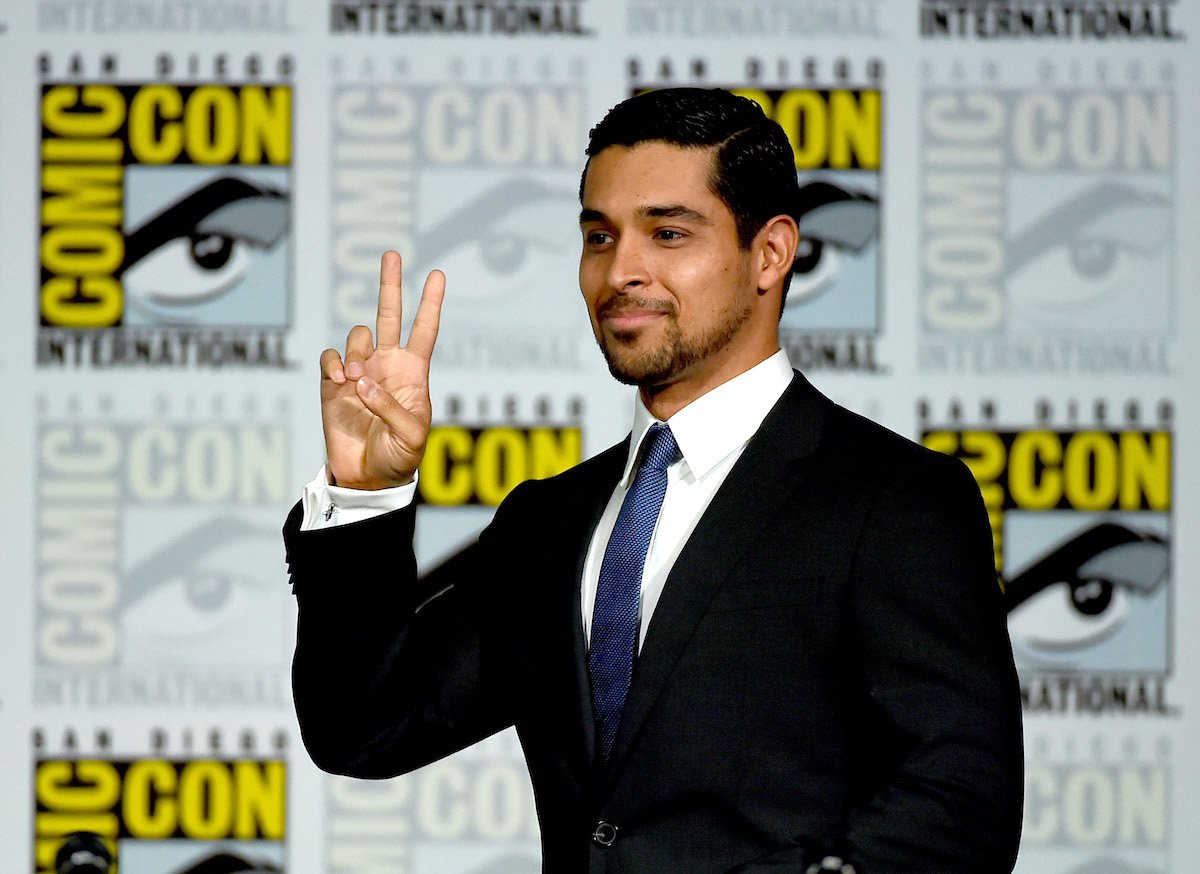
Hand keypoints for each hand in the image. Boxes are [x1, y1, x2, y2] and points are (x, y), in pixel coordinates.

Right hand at [320, 251, 444, 489]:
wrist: (368, 477)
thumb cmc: (400, 457)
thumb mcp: (411, 435)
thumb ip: (392, 406)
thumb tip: (363, 381)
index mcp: (414, 373)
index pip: (425, 330)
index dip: (431, 303)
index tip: (438, 274)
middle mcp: (387, 366)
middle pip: (390, 315)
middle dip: (390, 284)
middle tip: (392, 253)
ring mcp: (360, 373)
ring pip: (357, 336)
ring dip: (357, 352)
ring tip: (356, 380)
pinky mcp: (332, 384)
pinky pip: (330, 358)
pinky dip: (333, 365)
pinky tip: (340, 384)